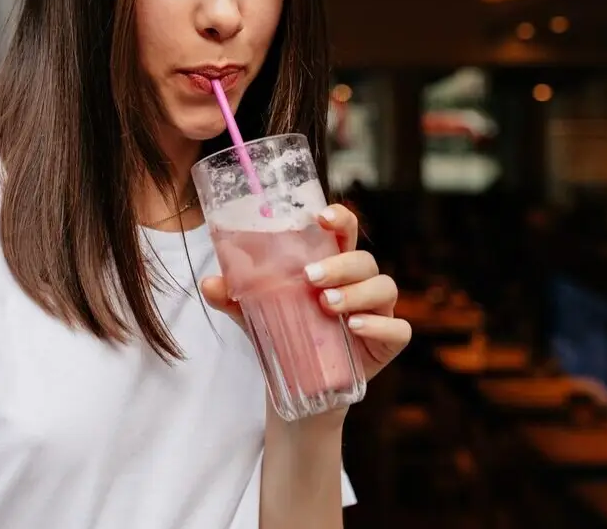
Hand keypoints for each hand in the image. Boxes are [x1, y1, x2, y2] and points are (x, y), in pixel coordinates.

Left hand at [200, 203, 410, 383]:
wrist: (299, 389)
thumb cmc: (284, 337)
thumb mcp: (255, 316)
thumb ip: (234, 298)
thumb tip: (208, 283)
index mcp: (333, 266)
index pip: (345, 232)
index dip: (341, 218)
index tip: (322, 217)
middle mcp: (360, 284)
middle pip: (365, 259)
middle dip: (341, 264)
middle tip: (310, 278)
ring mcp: (377, 312)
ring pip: (384, 287)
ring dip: (357, 292)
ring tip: (327, 305)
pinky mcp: (387, 344)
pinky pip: (398, 329)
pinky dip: (379, 326)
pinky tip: (354, 328)